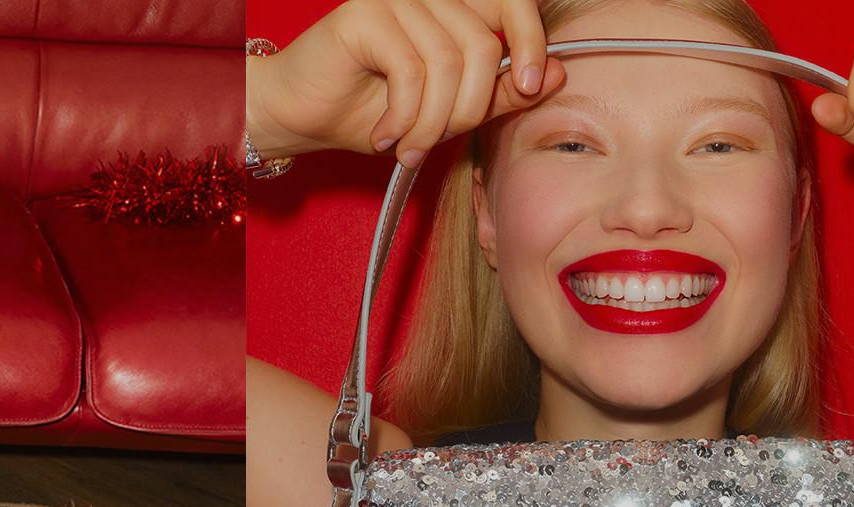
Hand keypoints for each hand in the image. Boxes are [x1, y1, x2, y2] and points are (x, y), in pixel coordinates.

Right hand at [253, 0, 563, 165]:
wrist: (296, 118)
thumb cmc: (366, 112)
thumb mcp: (446, 109)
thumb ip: (498, 91)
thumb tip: (557, 73)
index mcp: (451, 8)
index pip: (511, 3)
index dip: (532, 41)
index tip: (535, 87)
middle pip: (484, 44)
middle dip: (468, 108)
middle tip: (436, 142)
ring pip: (449, 63)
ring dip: (432, 121)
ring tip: (409, 147)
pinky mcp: (365, 12)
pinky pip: (412, 70)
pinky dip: (405, 116)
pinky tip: (387, 136)